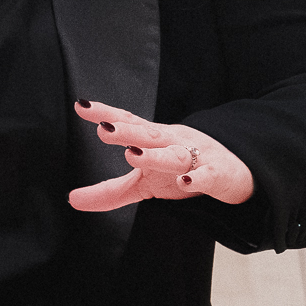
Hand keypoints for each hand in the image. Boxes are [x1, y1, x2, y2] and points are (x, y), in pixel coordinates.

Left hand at [67, 100, 254, 210]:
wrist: (234, 173)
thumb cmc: (183, 171)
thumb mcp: (144, 183)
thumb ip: (109, 192)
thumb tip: (71, 200)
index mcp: (156, 139)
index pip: (129, 122)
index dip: (106, 114)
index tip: (81, 105)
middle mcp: (174, 142)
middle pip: (149, 133)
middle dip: (126, 131)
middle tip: (103, 129)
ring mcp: (196, 157)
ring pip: (174, 155)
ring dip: (154, 155)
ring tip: (132, 155)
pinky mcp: (216, 175)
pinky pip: (206, 176)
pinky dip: (196, 178)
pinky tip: (184, 181)